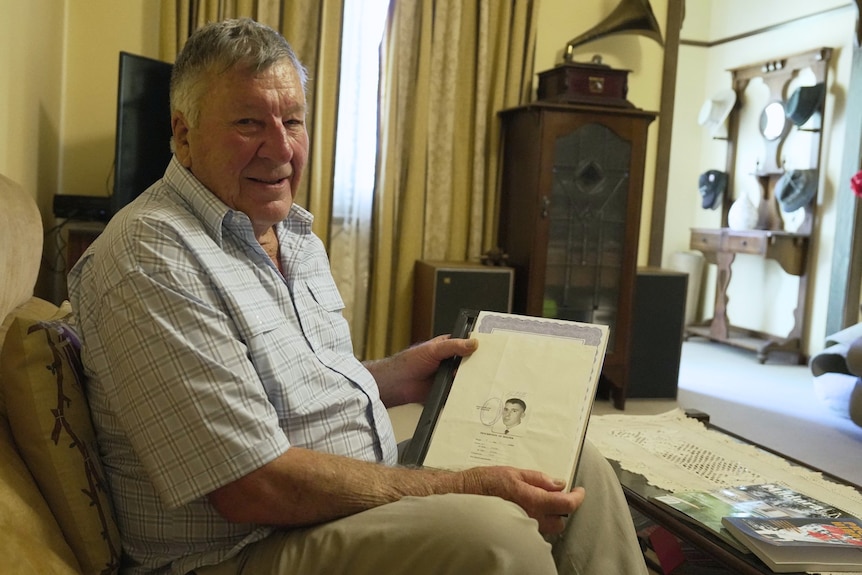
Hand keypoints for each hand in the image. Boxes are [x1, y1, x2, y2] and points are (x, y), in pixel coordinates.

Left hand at [366, 335, 477, 406]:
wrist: (398, 383)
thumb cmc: (410, 362)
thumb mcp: (434, 349)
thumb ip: (453, 346)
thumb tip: (472, 343)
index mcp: (447, 346)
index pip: (467, 344)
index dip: (477, 347)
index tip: (489, 349)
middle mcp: (449, 361)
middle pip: (469, 362)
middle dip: (476, 364)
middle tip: (486, 366)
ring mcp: (449, 375)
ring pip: (465, 377)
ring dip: (470, 378)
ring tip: (478, 378)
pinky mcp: (447, 389)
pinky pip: (459, 390)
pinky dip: (463, 390)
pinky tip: (468, 390)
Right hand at [460, 466, 584, 534]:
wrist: (462, 495)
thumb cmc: (484, 483)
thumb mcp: (514, 472)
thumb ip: (539, 479)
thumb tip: (558, 483)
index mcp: (533, 500)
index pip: (566, 504)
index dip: (578, 498)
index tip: (579, 491)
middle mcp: (530, 517)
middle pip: (560, 521)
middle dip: (563, 509)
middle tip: (559, 495)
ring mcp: (522, 526)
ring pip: (547, 526)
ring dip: (549, 514)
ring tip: (540, 499)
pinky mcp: (514, 530)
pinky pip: (533, 528)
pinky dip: (536, 518)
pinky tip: (526, 507)